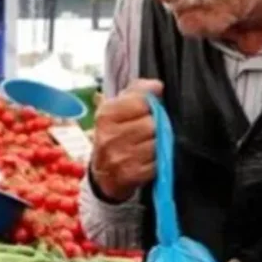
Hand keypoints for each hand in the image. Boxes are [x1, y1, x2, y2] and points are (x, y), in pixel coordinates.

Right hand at [90, 79, 162, 201]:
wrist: (102, 173)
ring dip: (159, 145)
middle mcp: (109, 136)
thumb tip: (157, 86)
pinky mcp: (131, 174)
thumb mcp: (118, 108)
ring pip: (157, 144)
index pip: (141, 102)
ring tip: (148, 145)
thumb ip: (138, 91)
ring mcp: (120, 157)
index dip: (151, 105)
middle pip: (152, 124)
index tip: (148, 110)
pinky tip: (147, 160)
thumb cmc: (115, 134)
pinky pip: (158, 163)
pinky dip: (157, 161)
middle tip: (149, 131)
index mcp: (106, 115)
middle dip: (156, 127)